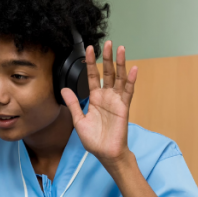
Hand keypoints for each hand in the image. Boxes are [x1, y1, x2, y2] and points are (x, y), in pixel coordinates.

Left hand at [61, 40, 136, 167]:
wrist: (106, 153)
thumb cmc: (94, 140)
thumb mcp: (79, 120)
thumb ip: (74, 104)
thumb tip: (64, 89)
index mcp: (95, 98)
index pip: (93, 76)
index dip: (91, 62)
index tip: (88, 49)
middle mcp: (106, 96)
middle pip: (108, 72)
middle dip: (107, 57)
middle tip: (108, 43)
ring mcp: (116, 100)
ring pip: (119, 78)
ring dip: (121, 63)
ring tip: (121, 49)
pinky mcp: (124, 107)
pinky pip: (128, 91)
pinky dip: (131, 80)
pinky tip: (133, 68)